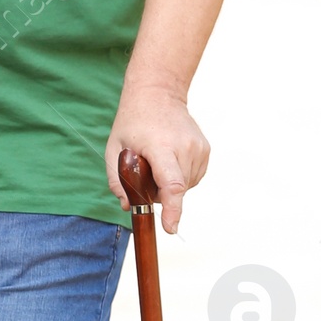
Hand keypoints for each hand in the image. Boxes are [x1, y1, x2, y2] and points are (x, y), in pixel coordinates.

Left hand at [105, 86, 208, 235]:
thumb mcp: (114, 148)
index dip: (172, 209)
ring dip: (170, 184)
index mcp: (162, 147)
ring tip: (158, 160)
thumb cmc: (133, 121)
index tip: (171, 228)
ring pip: (185, 186)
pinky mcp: (206, 150)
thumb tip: (129, 206)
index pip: (172, 184)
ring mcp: (199, 149)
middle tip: (145, 171)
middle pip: (175, 190)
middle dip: (159, 192)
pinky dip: (180, 176)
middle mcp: (185, 148)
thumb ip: (117, 180)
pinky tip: (170, 160)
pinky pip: (193, 177)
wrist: (158, 93)